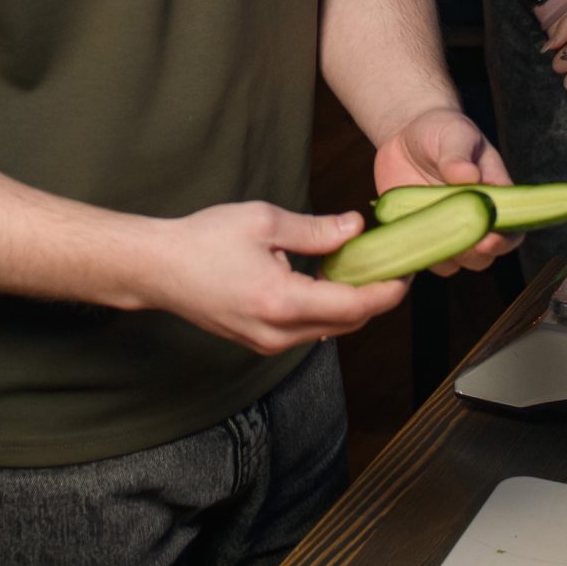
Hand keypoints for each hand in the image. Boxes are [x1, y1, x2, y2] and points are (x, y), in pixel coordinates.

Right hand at [147, 202, 407, 355]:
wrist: (158, 269)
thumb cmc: (203, 240)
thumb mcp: (264, 222)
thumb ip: (316, 230)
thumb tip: (356, 228)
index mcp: (282, 302)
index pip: (355, 306)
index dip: (388, 290)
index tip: (408, 271)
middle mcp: (278, 334)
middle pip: (349, 324)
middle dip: (376, 297)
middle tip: (392, 264)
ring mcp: (268, 344)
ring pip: (329, 330)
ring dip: (351, 304)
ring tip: (362, 268)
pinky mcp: (260, 343)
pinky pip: (308, 331)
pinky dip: (326, 309)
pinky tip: (327, 280)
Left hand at [373, 106, 516, 271]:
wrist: (408, 137)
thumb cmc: (443, 131)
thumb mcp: (454, 135)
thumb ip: (459, 155)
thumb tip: (467, 176)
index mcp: (494, 199)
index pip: (511, 231)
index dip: (504, 241)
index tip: (488, 239)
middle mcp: (473, 222)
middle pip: (483, 257)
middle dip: (473, 255)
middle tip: (457, 242)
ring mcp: (445, 231)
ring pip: (451, 262)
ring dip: (441, 255)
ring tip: (425, 234)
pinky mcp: (418, 234)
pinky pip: (419, 256)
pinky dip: (412, 253)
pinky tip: (402, 237)